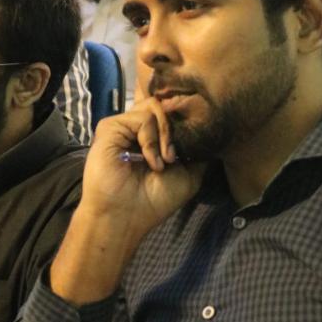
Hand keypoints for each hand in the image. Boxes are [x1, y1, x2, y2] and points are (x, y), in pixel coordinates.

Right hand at [50, 96, 204, 305]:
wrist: (126, 216)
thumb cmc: (155, 200)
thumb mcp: (190, 175)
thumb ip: (198, 151)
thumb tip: (211, 130)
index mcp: (154, 137)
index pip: (173, 113)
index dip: (186, 122)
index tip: (195, 142)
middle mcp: (138, 129)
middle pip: (165, 105)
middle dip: (178, 128)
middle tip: (178, 156)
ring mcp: (124, 127)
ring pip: (155, 107)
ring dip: (167, 134)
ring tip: (166, 161)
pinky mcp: (111, 127)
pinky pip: (141, 118)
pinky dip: (152, 140)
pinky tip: (152, 162)